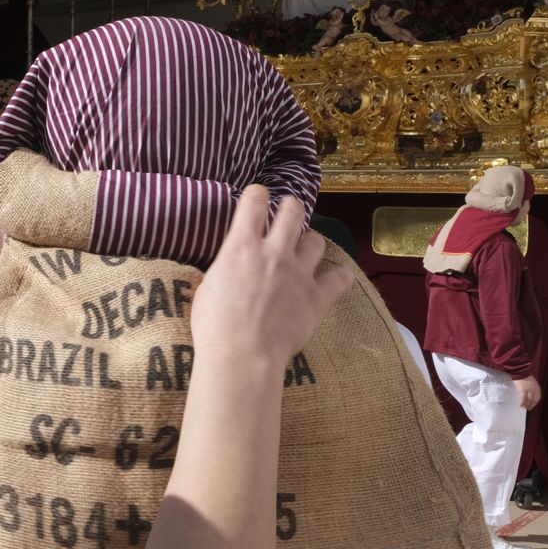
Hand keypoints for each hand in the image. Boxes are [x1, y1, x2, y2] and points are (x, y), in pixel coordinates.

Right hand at [192, 187, 354, 365]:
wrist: (242, 354)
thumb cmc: (214, 325)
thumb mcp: (207, 288)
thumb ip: (223, 270)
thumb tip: (226, 268)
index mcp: (242, 246)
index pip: (254, 201)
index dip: (257, 195)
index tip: (257, 198)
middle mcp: (274, 252)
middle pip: (293, 211)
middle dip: (290, 208)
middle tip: (286, 216)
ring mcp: (299, 273)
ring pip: (316, 240)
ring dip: (310, 241)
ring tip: (305, 249)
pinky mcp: (316, 298)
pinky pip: (340, 279)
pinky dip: (340, 276)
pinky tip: (338, 278)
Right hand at [514, 375, 541, 409]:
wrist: (521, 371)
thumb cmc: (524, 376)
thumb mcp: (531, 382)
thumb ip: (532, 387)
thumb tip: (529, 393)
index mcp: (537, 387)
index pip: (538, 397)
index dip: (535, 402)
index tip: (532, 405)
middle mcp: (535, 389)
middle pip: (534, 400)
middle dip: (532, 405)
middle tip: (529, 408)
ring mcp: (529, 390)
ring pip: (529, 400)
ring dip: (527, 405)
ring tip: (524, 407)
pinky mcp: (523, 390)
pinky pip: (523, 398)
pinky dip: (522, 403)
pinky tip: (520, 405)